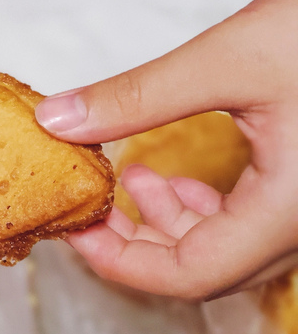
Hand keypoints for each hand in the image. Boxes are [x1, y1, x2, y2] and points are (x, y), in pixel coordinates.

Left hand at [35, 0, 297, 300]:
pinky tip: (175, 177)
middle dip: (134, 241)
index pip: (191, 274)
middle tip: (89, 205)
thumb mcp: (229, 59)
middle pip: (204, 268)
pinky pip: (245, 223)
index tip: (73, 228)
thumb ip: (138, 96)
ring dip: (166, 222)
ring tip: (131, 178)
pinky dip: (200, 208)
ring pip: (225, 247)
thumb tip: (58, 119)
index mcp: (289, 210)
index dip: (119, 261)